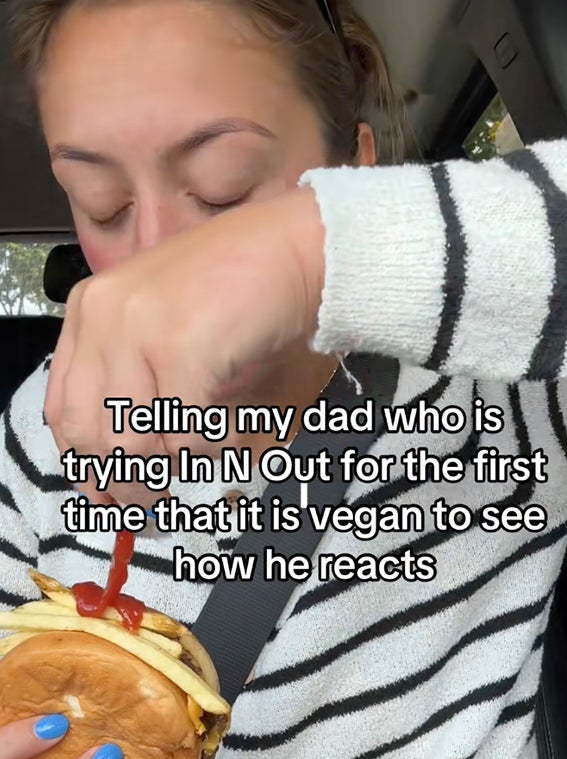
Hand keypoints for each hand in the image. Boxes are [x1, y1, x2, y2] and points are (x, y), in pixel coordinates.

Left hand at [46, 187, 327, 505]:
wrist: (302, 247)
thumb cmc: (252, 287)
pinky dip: (210, 447)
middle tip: (160, 503)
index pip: (64, 409)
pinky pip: (185, 429)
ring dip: (173, 469)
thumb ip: (147, 383)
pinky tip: (230, 438)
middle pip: (91, 432)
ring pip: (134, 440)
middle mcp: (104, 316)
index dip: (87, 463)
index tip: (116, 496)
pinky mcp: (181, 345)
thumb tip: (134, 470)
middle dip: (127, 481)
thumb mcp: (178, 326)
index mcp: (93, 310)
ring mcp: (139, 328)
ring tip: (203, 470)